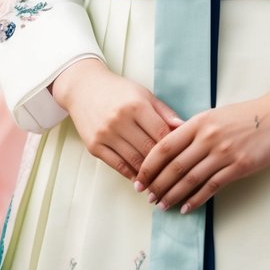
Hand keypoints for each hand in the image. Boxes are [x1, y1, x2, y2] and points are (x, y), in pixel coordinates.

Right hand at [52, 58, 182, 181]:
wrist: (83, 88)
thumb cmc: (118, 91)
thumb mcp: (143, 94)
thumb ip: (164, 112)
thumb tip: (185, 127)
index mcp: (136, 105)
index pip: (161, 133)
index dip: (174, 147)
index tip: (183, 157)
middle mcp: (120, 120)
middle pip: (148, 150)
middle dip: (163, 164)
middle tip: (175, 176)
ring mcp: (105, 134)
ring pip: (133, 161)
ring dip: (148, 174)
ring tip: (160, 182)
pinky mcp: (94, 145)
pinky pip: (117, 165)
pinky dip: (130, 174)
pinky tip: (140, 178)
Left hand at [134, 79, 269, 213]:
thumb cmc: (244, 116)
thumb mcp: (214, 115)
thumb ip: (194, 130)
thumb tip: (172, 148)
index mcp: (199, 122)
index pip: (165, 146)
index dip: (149, 165)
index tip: (139, 179)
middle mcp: (208, 137)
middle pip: (174, 166)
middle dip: (157, 184)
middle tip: (147, 197)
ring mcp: (223, 152)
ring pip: (190, 179)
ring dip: (173, 195)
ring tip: (162, 206)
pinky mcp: (238, 166)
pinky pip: (211, 186)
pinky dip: (196, 199)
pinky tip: (186, 208)